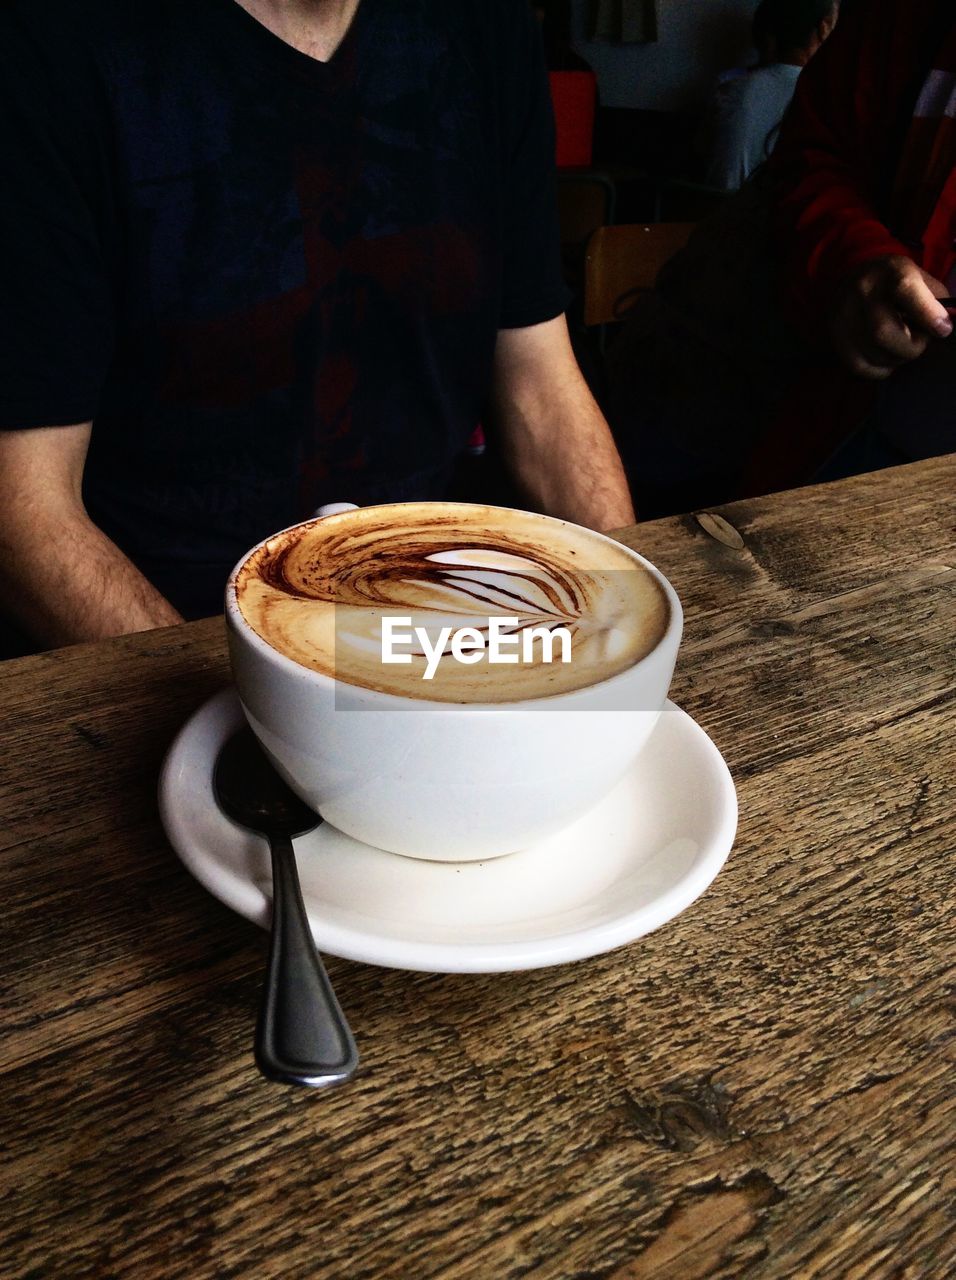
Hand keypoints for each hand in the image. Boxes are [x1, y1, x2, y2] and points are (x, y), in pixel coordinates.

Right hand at [829, 255, 952, 378]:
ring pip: (874, 354)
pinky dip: (881, 369)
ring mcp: (843, 317)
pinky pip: (861, 367)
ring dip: (898, 358)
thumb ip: (936, 299)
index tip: (943, 329)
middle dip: (912, 346)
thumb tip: (944, 327)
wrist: (850, 280)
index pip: (905, 290)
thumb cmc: (895, 284)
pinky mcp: (836, 338)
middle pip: (883, 332)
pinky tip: (887, 358)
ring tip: (902, 346)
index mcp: (889, 271)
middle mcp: (861, 292)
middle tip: (920, 340)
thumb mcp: (919, 278)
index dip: (927, 314)